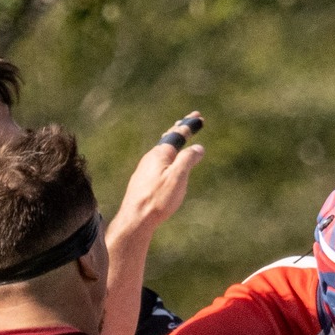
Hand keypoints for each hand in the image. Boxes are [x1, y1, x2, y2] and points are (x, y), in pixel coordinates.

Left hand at [111, 111, 204, 237]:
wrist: (136, 218)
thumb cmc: (158, 198)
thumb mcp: (178, 177)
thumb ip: (188, 160)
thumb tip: (198, 148)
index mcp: (161, 154)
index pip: (177, 134)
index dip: (189, 125)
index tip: (199, 116)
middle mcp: (151, 158)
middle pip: (168, 140)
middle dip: (180, 129)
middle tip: (189, 120)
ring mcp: (145, 169)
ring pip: (162, 152)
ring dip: (172, 143)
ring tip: (178, 137)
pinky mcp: (143, 181)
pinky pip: (158, 163)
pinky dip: (167, 157)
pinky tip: (166, 164)